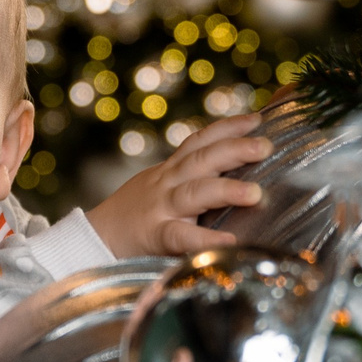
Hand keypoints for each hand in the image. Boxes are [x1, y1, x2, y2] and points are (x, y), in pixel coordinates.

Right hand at [86, 114, 269, 259]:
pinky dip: (206, 238)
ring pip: (194, 192)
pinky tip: (230, 241)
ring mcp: (161, 208)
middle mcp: (168, 183)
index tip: (257, 119)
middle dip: (234, 149)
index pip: (200, 141)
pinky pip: (182, 235)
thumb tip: (237, 171)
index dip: (228, 127)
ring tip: (255, 193)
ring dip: (225, 190)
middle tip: (265, 146)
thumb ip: (193, 177)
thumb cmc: (138, 214)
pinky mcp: (156, 235)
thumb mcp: (161, 185)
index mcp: (171, 170)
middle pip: (201, 159)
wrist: (96, 238)